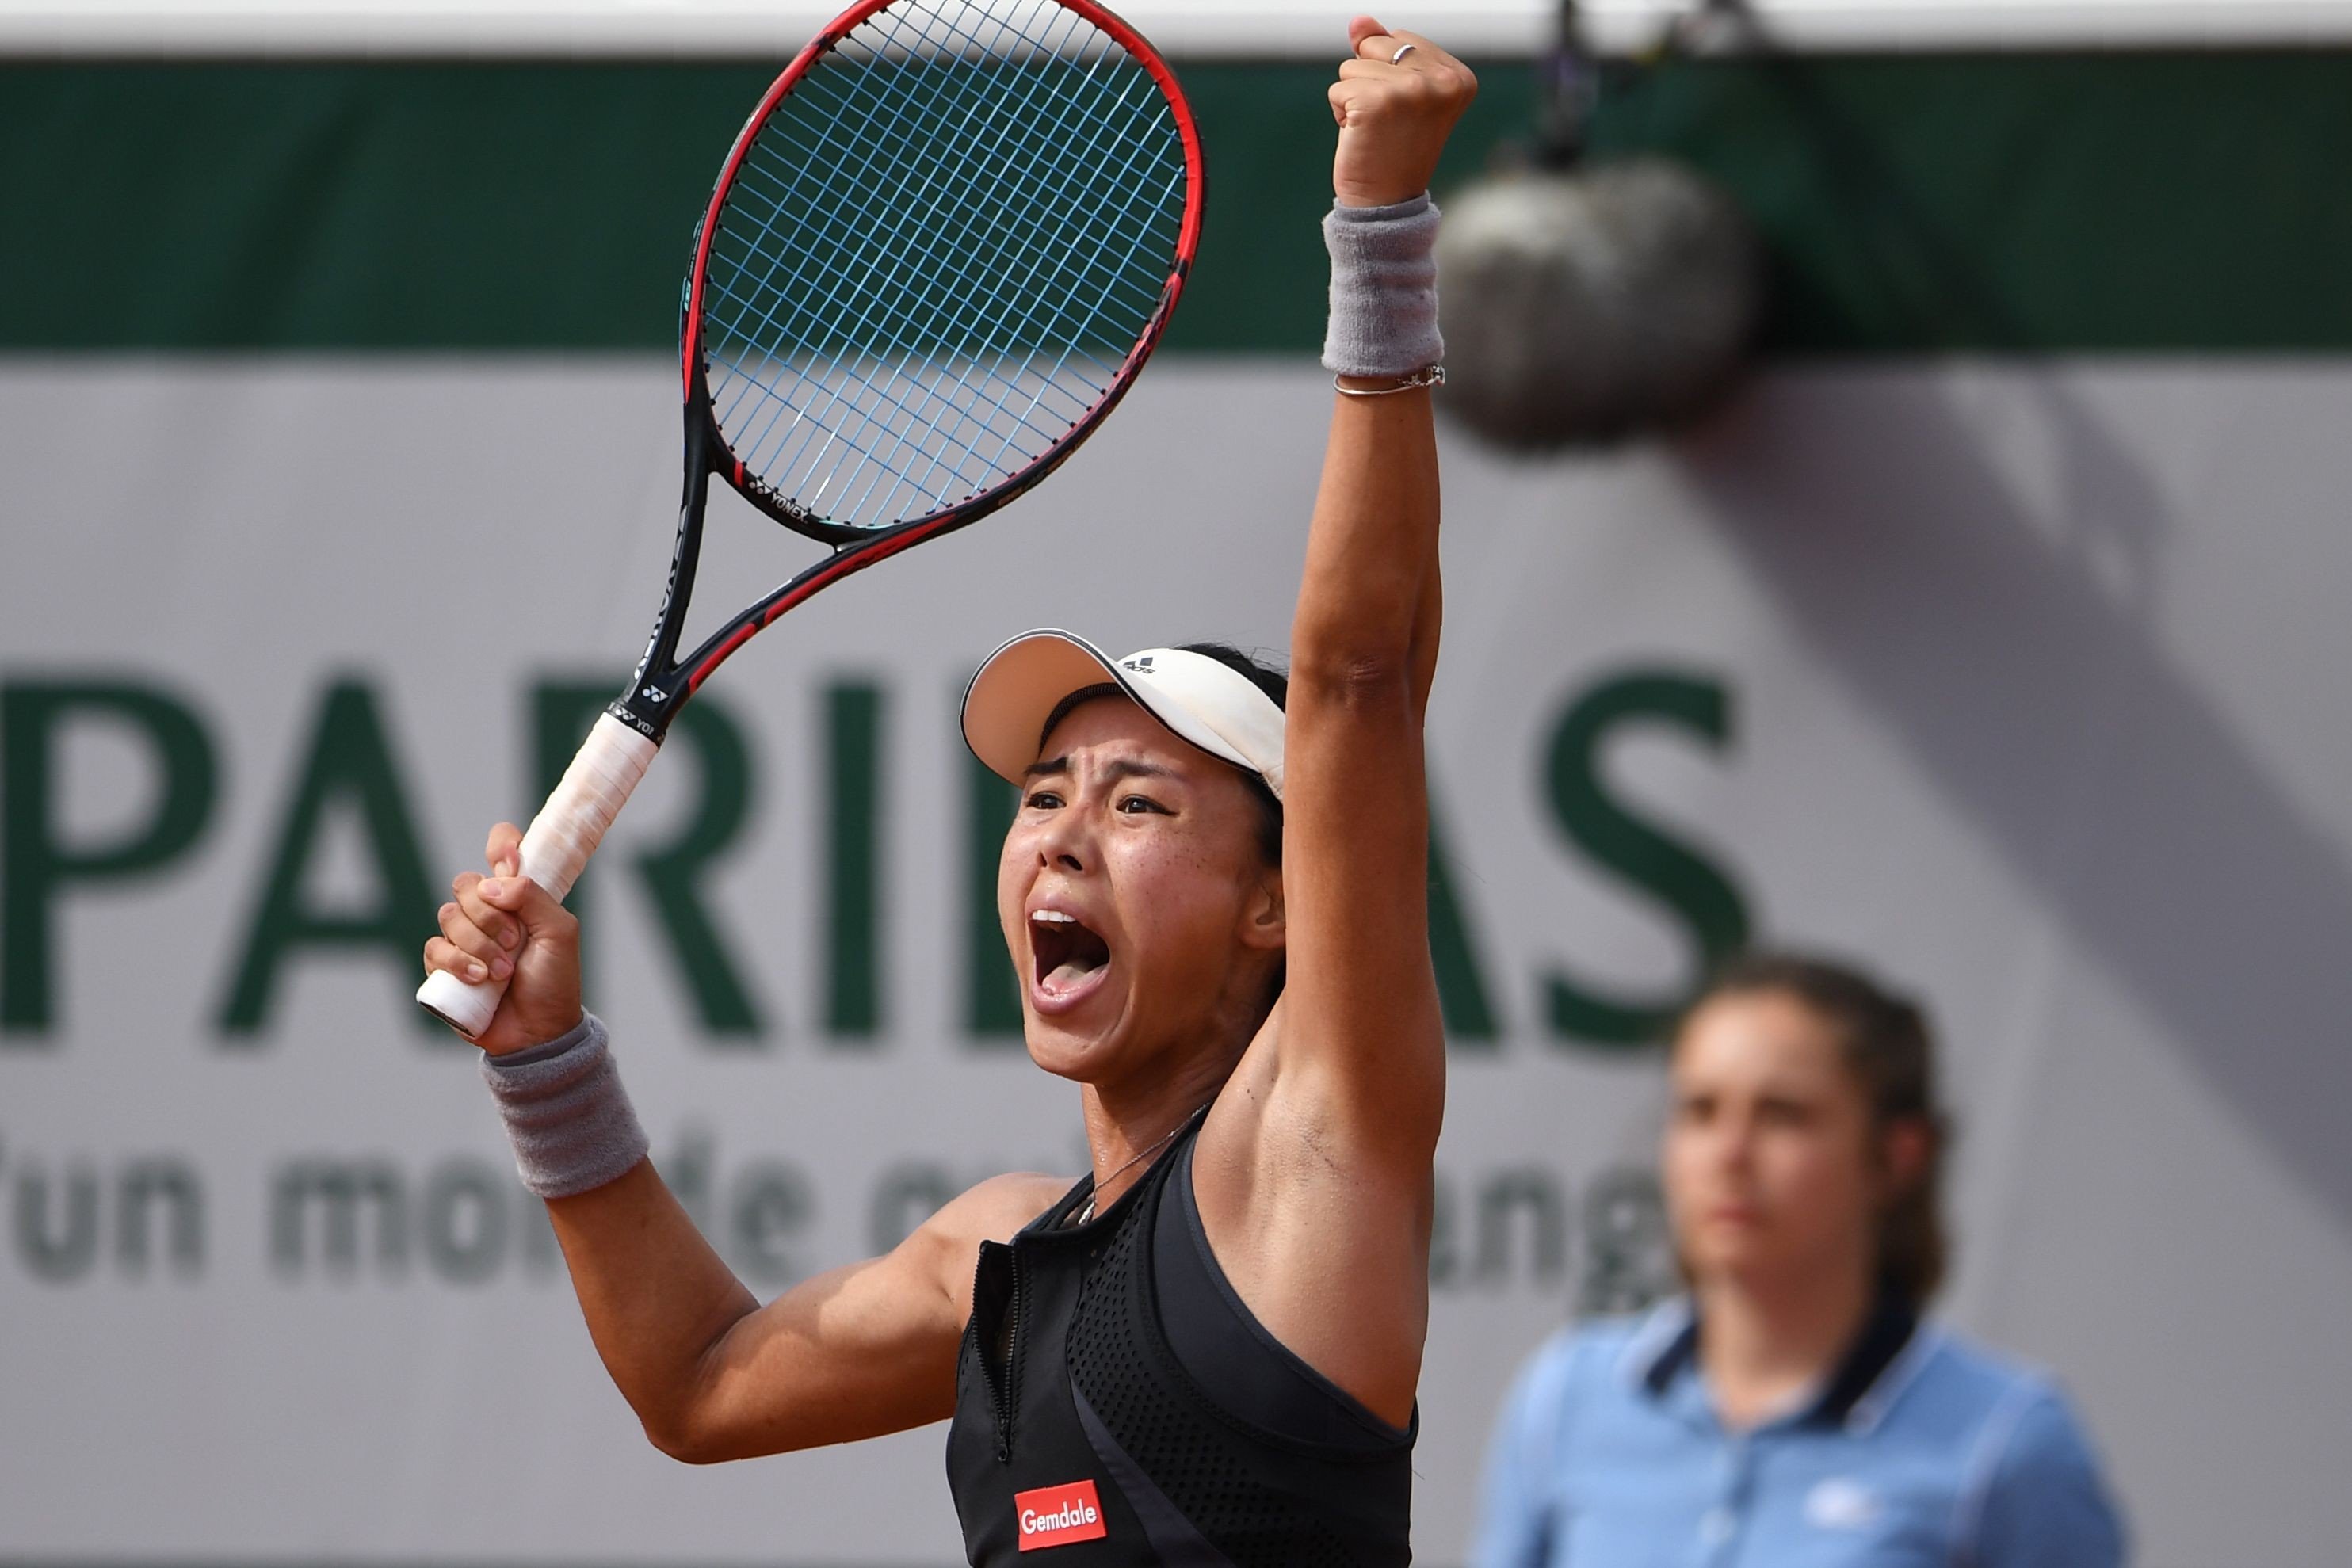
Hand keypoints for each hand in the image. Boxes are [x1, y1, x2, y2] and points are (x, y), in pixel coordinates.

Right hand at [421, 822, 583, 1054]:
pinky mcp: (443, 966)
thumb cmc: (555, 980)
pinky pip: (434, 948)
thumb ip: (533, 897)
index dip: (501, 846)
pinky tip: (479, 980)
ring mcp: (463, 938)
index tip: (510, 864)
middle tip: (514, 941)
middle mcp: (487, 912)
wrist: (539, 1031)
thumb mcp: (560, 933)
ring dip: (478, 944)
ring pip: (448, 916)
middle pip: (465, 884)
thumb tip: (492, 884)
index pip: (501, 849)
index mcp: (517, 896)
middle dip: (489, 914)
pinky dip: (457, 963)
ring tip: (502, 971)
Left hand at [1329, 16, 1476, 207]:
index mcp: (1459, 76)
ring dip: (1353, 98)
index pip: (1400, 39)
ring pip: (1352, 65)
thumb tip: (1358, 21)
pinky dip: (1340, 113)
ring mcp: (1411, 90)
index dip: (1389, 73)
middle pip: (1375, 45)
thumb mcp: (1397, 92)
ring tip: (1375, 130)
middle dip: (1368, 81)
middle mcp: (1442, 81)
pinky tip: (1361, 136)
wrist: (1387, 204)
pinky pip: (1338, 88)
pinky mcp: (1377, 102)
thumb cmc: (1393, 149)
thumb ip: (1383, 49)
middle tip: (1387, 122)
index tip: (1405, 113)